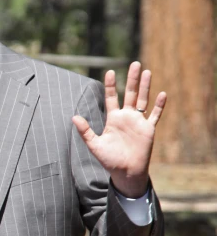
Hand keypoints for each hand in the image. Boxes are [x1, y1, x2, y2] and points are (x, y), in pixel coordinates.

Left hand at [72, 62, 166, 197]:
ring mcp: (138, 122)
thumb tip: (74, 117)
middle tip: (134, 63)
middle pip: (130, 94)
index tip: (110, 71)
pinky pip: (155, 115)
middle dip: (132, 79)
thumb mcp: (94, 145)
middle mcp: (126, 117)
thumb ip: (85, 131)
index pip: (112, 98)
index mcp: (113, 119)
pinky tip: (162, 94)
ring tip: (147, 72)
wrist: (125, 172)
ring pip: (143, 100)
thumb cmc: (109, 160)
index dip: (111, 85)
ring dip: (145, 87)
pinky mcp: (148, 129)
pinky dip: (159, 106)